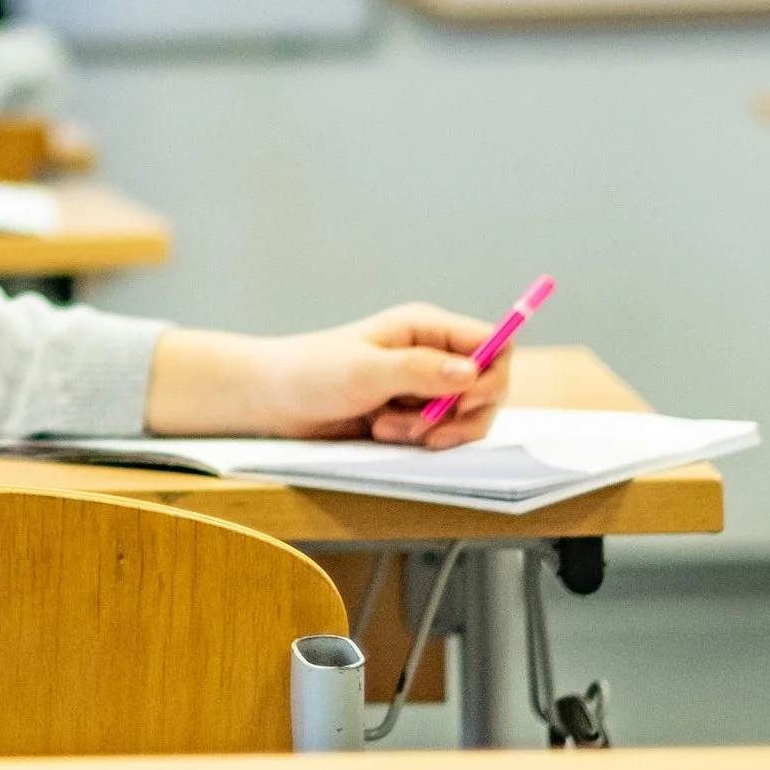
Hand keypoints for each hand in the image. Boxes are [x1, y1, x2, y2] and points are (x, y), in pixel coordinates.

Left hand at [146, 304, 509, 449]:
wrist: (275, 399)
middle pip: (489, 387)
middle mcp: (433, 354)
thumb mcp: (365, 371)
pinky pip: (442, 433)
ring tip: (386, 427)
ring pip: (467, 416)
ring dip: (433, 430)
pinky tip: (382, 433)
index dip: (491, 375)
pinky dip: (420, 440)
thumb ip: (419, 371)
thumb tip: (472, 373)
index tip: (465, 401)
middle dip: (460, 414)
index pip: (494, 344)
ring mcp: (424, 385)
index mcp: (426, 328)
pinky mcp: (413, 413)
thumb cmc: (312, 372)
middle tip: (421, 428)